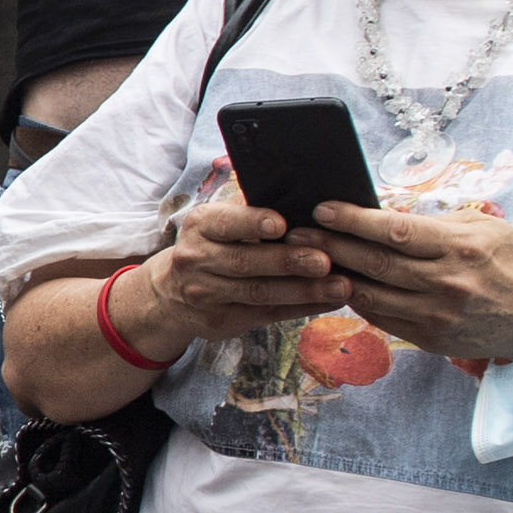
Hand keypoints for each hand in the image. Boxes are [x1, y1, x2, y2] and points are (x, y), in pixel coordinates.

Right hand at [145, 192, 346, 342]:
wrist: (172, 293)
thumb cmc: (211, 246)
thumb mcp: (217, 223)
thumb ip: (248, 210)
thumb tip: (297, 191)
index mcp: (200, 226)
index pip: (226, 223)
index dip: (253, 223)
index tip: (282, 224)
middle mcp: (197, 260)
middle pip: (245, 262)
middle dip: (288, 262)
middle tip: (324, 260)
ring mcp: (207, 294)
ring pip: (259, 293)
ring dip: (304, 290)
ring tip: (340, 285)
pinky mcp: (222, 321)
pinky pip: (268, 315)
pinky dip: (302, 308)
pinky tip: (329, 302)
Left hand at [309, 200, 512, 365]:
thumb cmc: (509, 262)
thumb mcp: (484, 229)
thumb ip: (435, 222)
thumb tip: (383, 213)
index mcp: (460, 247)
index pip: (395, 231)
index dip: (354, 219)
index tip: (323, 208)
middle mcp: (446, 282)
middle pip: (374, 262)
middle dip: (330, 245)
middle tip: (296, 232)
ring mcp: (436, 314)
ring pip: (370, 294)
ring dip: (333, 275)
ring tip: (304, 259)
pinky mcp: (429, 337)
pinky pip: (380, 317)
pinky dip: (354, 299)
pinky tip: (335, 284)